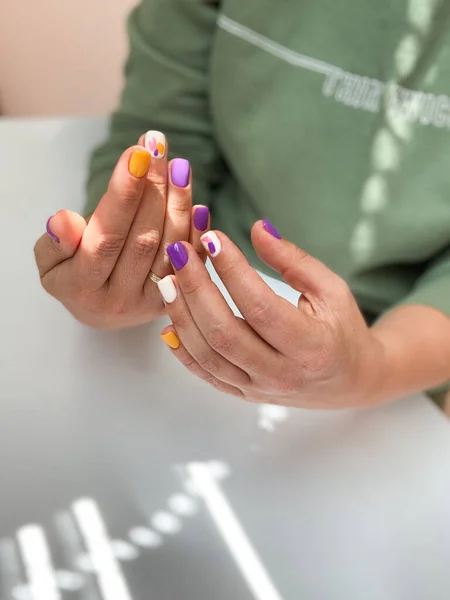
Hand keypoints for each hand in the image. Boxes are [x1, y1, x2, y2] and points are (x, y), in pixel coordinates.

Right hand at [34, 132, 209, 328]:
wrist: (101, 313)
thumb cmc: (73, 276)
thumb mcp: (51, 263)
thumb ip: (55, 244)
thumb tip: (62, 220)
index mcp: (82, 287)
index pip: (106, 237)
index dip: (124, 195)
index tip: (137, 153)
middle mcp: (120, 299)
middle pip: (143, 238)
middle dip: (153, 187)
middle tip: (157, 144)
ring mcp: (151, 302)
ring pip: (171, 248)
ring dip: (178, 203)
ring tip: (178, 165)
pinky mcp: (176, 300)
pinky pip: (193, 265)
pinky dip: (197, 233)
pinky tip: (199, 204)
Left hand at [156, 221, 386, 407]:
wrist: (350, 381)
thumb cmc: (342, 329)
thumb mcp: (331, 289)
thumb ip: (294, 260)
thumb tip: (257, 228)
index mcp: (311, 346)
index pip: (260, 306)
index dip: (233, 270)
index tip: (213, 237)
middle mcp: (282, 373)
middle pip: (225, 333)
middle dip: (196, 289)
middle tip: (179, 252)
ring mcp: (259, 389)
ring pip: (209, 356)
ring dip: (182, 317)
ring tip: (167, 281)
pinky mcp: (244, 395)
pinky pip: (206, 375)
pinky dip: (183, 351)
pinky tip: (168, 324)